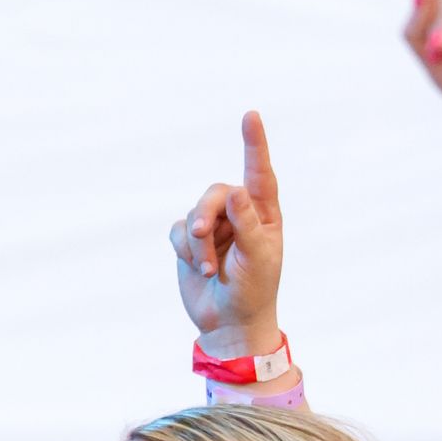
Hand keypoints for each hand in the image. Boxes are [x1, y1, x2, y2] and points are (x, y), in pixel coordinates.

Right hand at [171, 111, 284, 358]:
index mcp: (264, 214)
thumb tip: (235, 190)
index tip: (250, 116)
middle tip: (202, 237)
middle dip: (205, 213)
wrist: (229, 323)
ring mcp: (213, 226)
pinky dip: (185, 250)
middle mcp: (238, 214)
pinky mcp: (190, 242)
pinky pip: (178, 231)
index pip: (259, 174)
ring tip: (208, 269)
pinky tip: (199, 269)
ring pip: (193, 213)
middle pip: (215, 193)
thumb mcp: (257, 258)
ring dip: (198, 244)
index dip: (254, 144)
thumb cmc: (253, 291)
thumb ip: (247, 223)